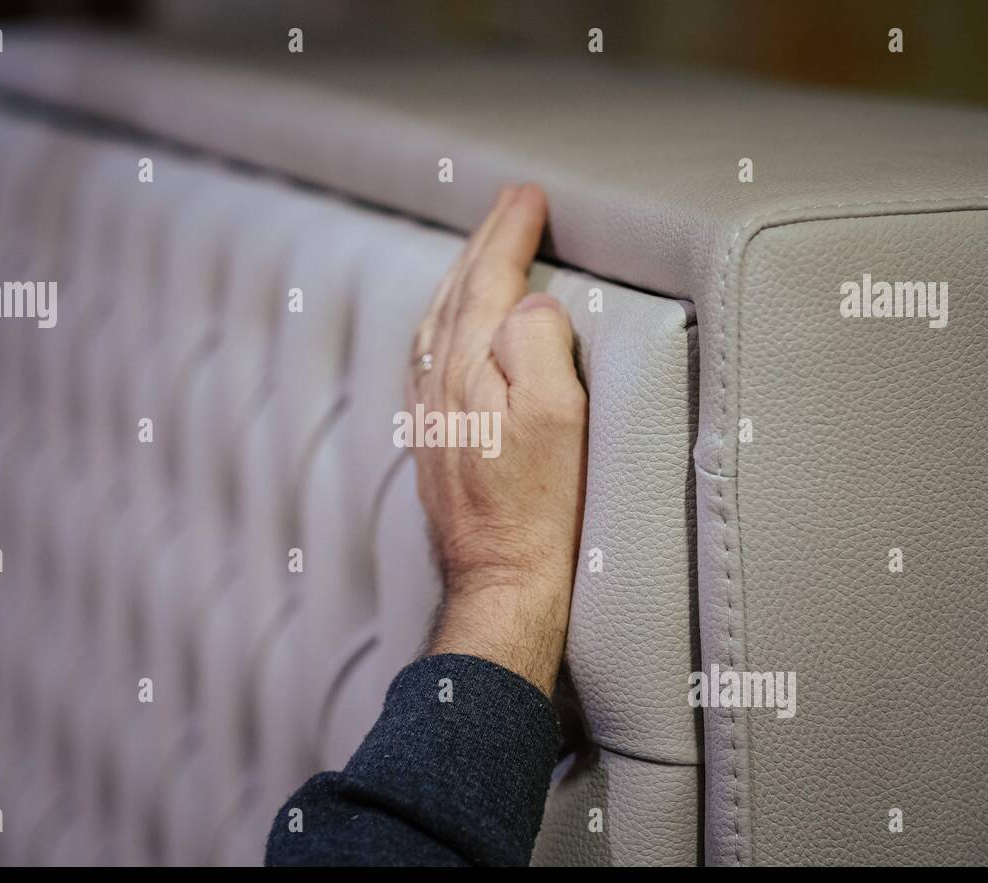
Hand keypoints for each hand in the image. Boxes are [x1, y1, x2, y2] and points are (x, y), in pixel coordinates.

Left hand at [406, 183, 587, 696]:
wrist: (501, 581)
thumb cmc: (540, 508)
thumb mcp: (558, 419)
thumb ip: (538, 346)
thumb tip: (528, 303)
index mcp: (470, 369)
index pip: (489, 281)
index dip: (511, 233)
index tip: (530, 195)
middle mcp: (439, 384)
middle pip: (456, 292)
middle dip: (485, 241)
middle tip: (511, 202)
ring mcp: (431, 414)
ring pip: (437, 321)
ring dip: (462, 274)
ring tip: (485, 246)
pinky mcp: (435, 441)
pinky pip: (429, 356)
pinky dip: (445, 320)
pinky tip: (452, 326)